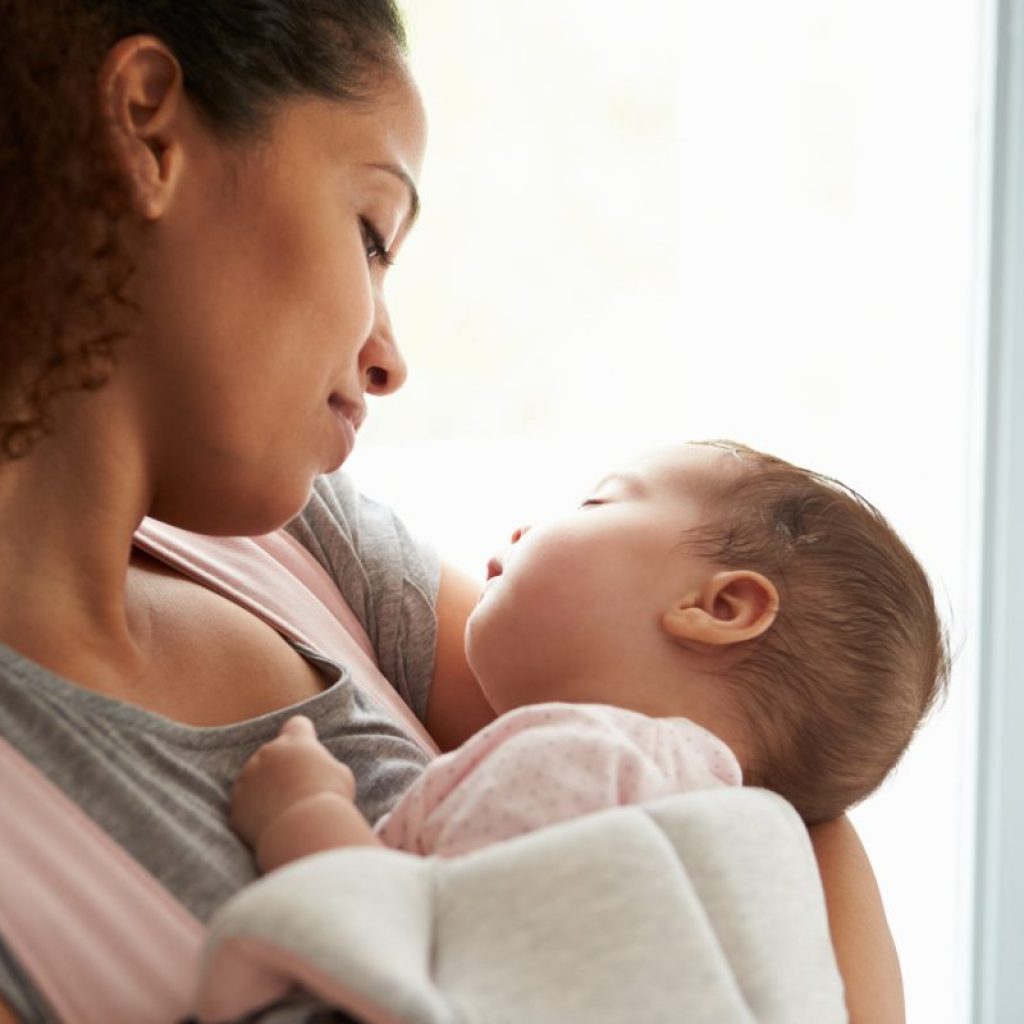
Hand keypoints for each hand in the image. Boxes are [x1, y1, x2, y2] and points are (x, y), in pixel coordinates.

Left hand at [230, 716, 355, 851]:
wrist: (304, 828)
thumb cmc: (329, 799)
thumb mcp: (340, 774)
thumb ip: (324, 765)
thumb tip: (319, 770)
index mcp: (295, 741)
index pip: (296, 725)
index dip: (303, 735)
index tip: (307, 750)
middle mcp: (267, 753)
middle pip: (273, 753)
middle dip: (282, 767)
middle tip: (299, 790)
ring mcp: (248, 778)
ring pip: (254, 779)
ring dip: (265, 789)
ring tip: (286, 811)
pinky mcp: (237, 804)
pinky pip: (244, 805)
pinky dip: (254, 813)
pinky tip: (272, 825)